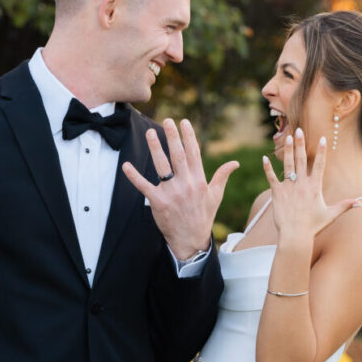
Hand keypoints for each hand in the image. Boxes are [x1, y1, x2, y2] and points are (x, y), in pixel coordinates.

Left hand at [122, 118, 239, 259]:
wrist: (190, 240)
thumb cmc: (203, 216)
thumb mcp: (215, 196)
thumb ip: (222, 177)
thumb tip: (234, 163)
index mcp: (199, 180)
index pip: (193, 153)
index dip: (188, 136)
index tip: (184, 122)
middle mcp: (186, 184)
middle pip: (177, 155)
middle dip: (172, 136)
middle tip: (167, 121)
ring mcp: (171, 193)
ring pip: (162, 165)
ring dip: (155, 148)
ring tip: (150, 133)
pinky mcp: (158, 202)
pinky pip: (144, 186)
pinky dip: (134, 176)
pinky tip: (127, 165)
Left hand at [262, 128, 360, 245]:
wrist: (295, 235)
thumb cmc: (313, 226)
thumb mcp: (331, 214)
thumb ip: (344, 206)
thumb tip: (360, 203)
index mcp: (315, 187)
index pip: (319, 165)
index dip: (321, 151)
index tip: (322, 138)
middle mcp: (302, 184)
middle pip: (301, 160)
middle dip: (300, 144)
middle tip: (298, 130)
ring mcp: (289, 188)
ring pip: (287, 165)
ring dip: (287, 150)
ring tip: (286, 137)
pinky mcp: (277, 193)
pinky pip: (271, 178)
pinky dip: (267, 168)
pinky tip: (264, 158)